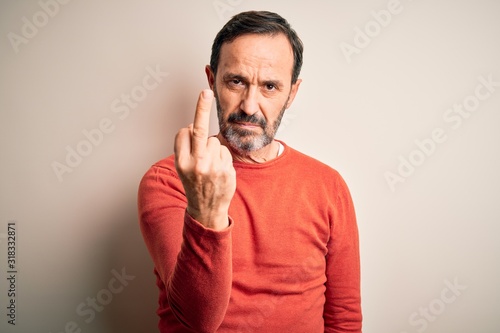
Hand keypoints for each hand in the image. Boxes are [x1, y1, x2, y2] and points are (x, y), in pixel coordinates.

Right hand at [174, 89, 235, 229]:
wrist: (207, 210)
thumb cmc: (195, 185)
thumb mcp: (183, 169)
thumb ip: (186, 149)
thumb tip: (193, 126)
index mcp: (182, 162)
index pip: (184, 133)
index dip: (188, 130)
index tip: (191, 120)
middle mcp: (196, 163)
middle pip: (199, 129)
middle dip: (201, 108)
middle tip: (205, 92)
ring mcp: (212, 167)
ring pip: (215, 141)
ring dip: (214, 149)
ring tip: (211, 166)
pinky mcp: (226, 170)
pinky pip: (225, 151)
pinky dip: (223, 157)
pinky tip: (219, 171)